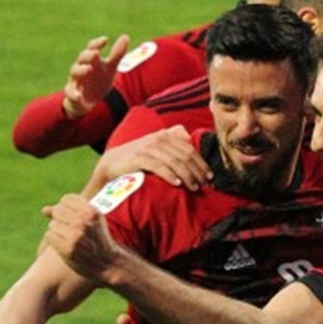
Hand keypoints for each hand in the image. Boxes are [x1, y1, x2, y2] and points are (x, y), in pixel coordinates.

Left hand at [44, 194, 123, 285]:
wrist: (107, 262)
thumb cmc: (97, 238)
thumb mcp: (91, 220)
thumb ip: (69, 211)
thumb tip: (44, 210)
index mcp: (92, 211)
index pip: (66, 199)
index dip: (67, 207)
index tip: (73, 216)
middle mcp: (83, 221)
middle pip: (58, 210)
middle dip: (61, 219)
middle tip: (72, 230)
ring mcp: (75, 235)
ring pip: (52, 224)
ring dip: (58, 231)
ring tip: (71, 239)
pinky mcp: (67, 248)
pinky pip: (50, 235)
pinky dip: (55, 240)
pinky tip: (66, 245)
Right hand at [62, 35, 129, 117]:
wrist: (89, 101)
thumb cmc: (98, 80)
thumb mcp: (110, 68)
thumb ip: (117, 54)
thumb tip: (126, 36)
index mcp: (91, 61)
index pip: (92, 48)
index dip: (97, 43)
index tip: (105, 40)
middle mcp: (81, 68)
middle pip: (81, 58)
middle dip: (88, 55)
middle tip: (96, 53)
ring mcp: (75, 81)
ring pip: (74, 73)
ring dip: (81, 70)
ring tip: (88, 68)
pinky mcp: (73, 95)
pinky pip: (71, 94)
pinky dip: (73, 95)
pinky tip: (78, 96)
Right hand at [94, 126, 209, 190]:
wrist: (112, 163)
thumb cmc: (139, 159)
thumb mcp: (159, 149)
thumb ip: (174, 146)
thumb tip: (193, 149)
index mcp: (166, 135)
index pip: (190, 148)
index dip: (202, 163)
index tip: (210, 177)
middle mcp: (159, 138)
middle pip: (185, 155)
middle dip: (197, 171)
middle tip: (204, 185)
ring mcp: (149, 147)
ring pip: (175, 161)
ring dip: (187, 176)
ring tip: (194, 188)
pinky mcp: (139, 157)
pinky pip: (159, 166)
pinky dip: (170, 175)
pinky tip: (178, 184)